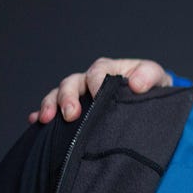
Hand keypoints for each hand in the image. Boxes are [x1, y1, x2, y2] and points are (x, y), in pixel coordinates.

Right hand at [29, 58, 172, 123]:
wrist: (150, 103)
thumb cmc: (151, 89)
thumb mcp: (157, 79)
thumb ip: (149, 76)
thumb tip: (136, 84)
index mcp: (108, 70)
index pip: (97, 72)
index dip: (96, 82)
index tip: (98, 95)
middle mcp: (89, 81)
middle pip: (72, 83)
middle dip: (67, 97)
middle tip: (71, 115)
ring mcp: (79, 97)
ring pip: (57, 95)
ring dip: (50, 105)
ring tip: (46, 119)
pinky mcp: (74, 112)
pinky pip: (53, 112)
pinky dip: (41, 115)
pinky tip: (35, 122)